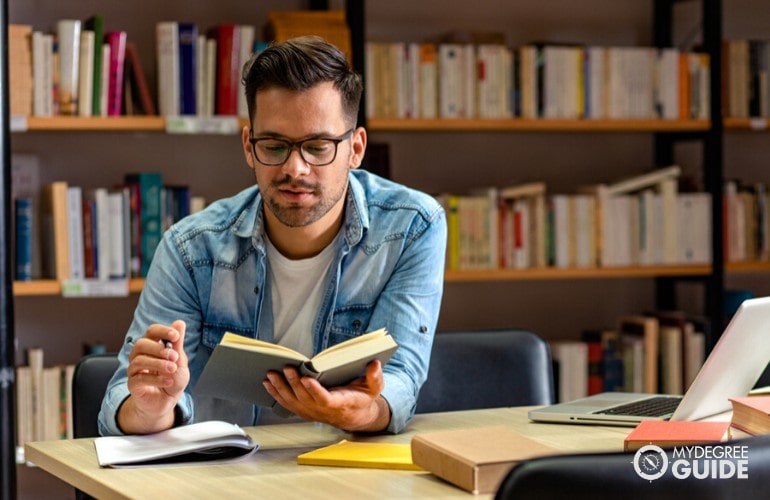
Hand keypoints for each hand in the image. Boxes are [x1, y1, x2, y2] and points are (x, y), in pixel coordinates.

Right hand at [118, 320, 188, 433]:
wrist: (166, 402)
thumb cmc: (172, 379)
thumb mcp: (180, 361)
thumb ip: (177, 344)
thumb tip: (179, 323)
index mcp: (153, 346)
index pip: (151, 331)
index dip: (162, 331)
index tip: (175, 336)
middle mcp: (140, 355)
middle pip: (141, 344)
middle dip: (159, 349)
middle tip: (174, 357)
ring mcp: (135, 370)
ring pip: (139, 360)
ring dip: (158, 364)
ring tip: (172, 369)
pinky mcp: (133, 385)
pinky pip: (138, 378)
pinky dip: (156, 379)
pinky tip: (168, 381)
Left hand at [263, 359, 390, 431]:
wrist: (354, 415)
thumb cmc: (362, 398)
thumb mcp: (375, 388)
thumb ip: (375, 377)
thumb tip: (374, 363)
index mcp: (341, 403)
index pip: (326, 400)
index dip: (315, 391)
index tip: (307, 379)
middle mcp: (323, 411)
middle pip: (305, 399)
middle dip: (294, 383)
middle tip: (286, 368)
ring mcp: (311, 412)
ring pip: (293, 402)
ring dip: (281, 388)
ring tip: (271, 374)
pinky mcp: (304, 410)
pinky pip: (287, 404)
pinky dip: (276, 394)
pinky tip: (268, 383)